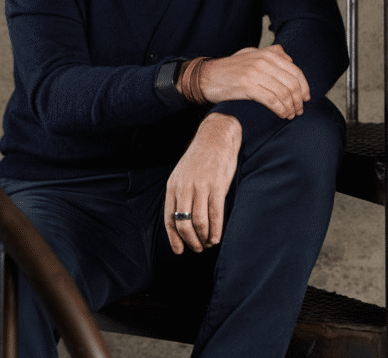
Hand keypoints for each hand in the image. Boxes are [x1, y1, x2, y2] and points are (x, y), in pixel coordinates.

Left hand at [164, 113, 240, 253]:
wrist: (216, 137)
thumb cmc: (200, 158)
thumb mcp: (182, 174)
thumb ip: (180, 193)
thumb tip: (181, 218)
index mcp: (173, 186)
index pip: (169, 218)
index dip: (173, 238)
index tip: (179, 251)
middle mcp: (184, 188)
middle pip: (183, 224)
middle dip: (190, 241)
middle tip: (197, 249)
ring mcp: (201, 187)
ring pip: (199, 222)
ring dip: (203, 238)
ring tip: (208, 244)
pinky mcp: (217, 186)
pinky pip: (215, 214)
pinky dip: (215, 230)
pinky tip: (216, 237)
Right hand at [196, 44, 309, 119]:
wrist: (206, 76)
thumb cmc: (229, 68)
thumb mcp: (250, 55)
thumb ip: (270, 54)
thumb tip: (289, 59)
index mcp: (267, 54)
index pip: (295, 71)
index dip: (304, 86)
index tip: (306, 98)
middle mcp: (263, 62)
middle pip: (292, 83)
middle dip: (299, 99)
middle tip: (299, 110)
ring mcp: (255, 73)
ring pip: (284, 93)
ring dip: (291, 107)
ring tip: (290, 115)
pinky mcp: (247, 86)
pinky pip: (272, 100)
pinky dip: (280, 109)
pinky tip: (281, 115)